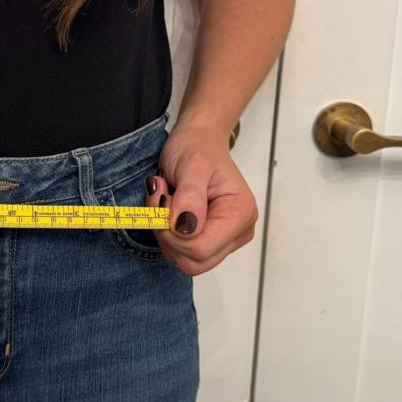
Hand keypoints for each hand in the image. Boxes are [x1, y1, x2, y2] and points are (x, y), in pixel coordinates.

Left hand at [145, 126, 257, 275]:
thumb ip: (189, 197)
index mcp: (240, 213)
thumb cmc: (197, 148)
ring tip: (165, 200)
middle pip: (194, 259)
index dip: (174, 231)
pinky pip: (182, 253)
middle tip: (161, 198)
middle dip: (167, 233)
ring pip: (185, 260)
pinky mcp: (211, 241)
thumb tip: (185, 229)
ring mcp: (226, 240)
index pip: (201, 248)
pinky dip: (168, 235)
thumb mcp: (191, 165)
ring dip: (165, 233)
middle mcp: (238, 232)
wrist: (198, 141)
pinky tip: (169, 211)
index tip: (165, 199)